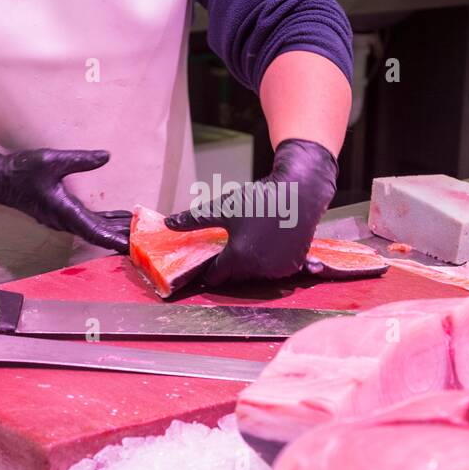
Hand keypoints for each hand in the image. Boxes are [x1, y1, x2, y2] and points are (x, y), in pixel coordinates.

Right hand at [0, 144, 131, 252]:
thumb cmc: (21, 171)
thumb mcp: (51, 160)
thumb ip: (80, 160)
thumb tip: (106, 156)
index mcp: (64, 212)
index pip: (95, 231)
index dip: (114, 239)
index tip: (132, 245)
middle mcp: (64, 220)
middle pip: (98, 233)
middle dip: (121, 236)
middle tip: (146, 239)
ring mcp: (62, 218)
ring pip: (94, 228)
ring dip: (115, 229)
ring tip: (139, 230)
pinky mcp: (60, 213)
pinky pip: (88, 221)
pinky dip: (105, 221)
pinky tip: (119, 217)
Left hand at [164, 138, 338, 286]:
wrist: (299, 192)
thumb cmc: (259, 199)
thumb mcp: (223, 207)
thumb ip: (194, 220)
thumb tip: (169, 223)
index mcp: (237, 258)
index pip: (215, 276)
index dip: (209, 269)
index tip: (208, 262)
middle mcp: (258, 269)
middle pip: (235, 277)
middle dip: (229, 267)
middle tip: (230, 247)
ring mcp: (277, 270)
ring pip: (255, 276)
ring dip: (249, 267)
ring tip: (249, 244)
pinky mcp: (292, 266)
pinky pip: (274, 272)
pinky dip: (268, 264)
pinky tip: (267, 246)